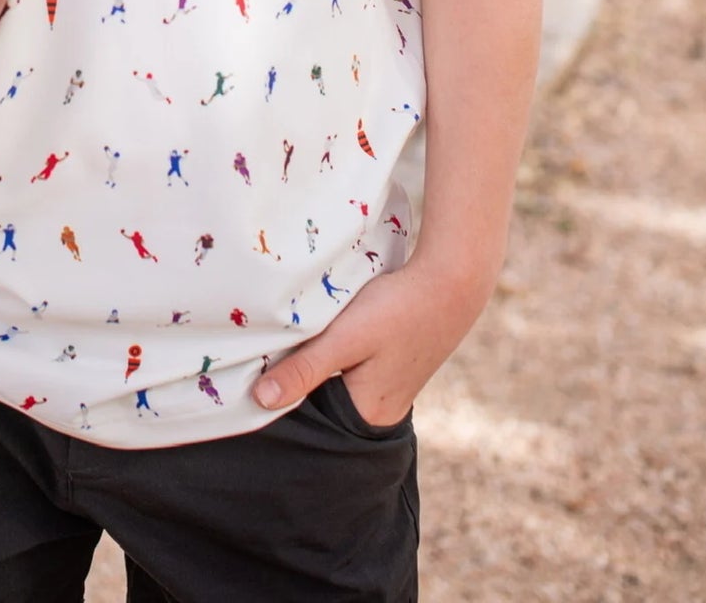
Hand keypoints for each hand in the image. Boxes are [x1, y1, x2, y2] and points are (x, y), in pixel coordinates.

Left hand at [252, 259, 492, 426]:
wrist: (452, 282)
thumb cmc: (397, 310)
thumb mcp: (344, 338)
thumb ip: (304, 369)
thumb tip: (259, 401)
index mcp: (367, 416)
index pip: (312, 423)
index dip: (285, 404)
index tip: (253, 387)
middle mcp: (382, 413)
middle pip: (326, 409)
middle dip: (301, 389)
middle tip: (264, 365)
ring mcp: (392, 391)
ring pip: (339, 389)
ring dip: (319, 371)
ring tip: (290, 350)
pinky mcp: (395, 369)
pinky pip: (355, 374)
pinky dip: (338, 361)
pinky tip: (326, 339)